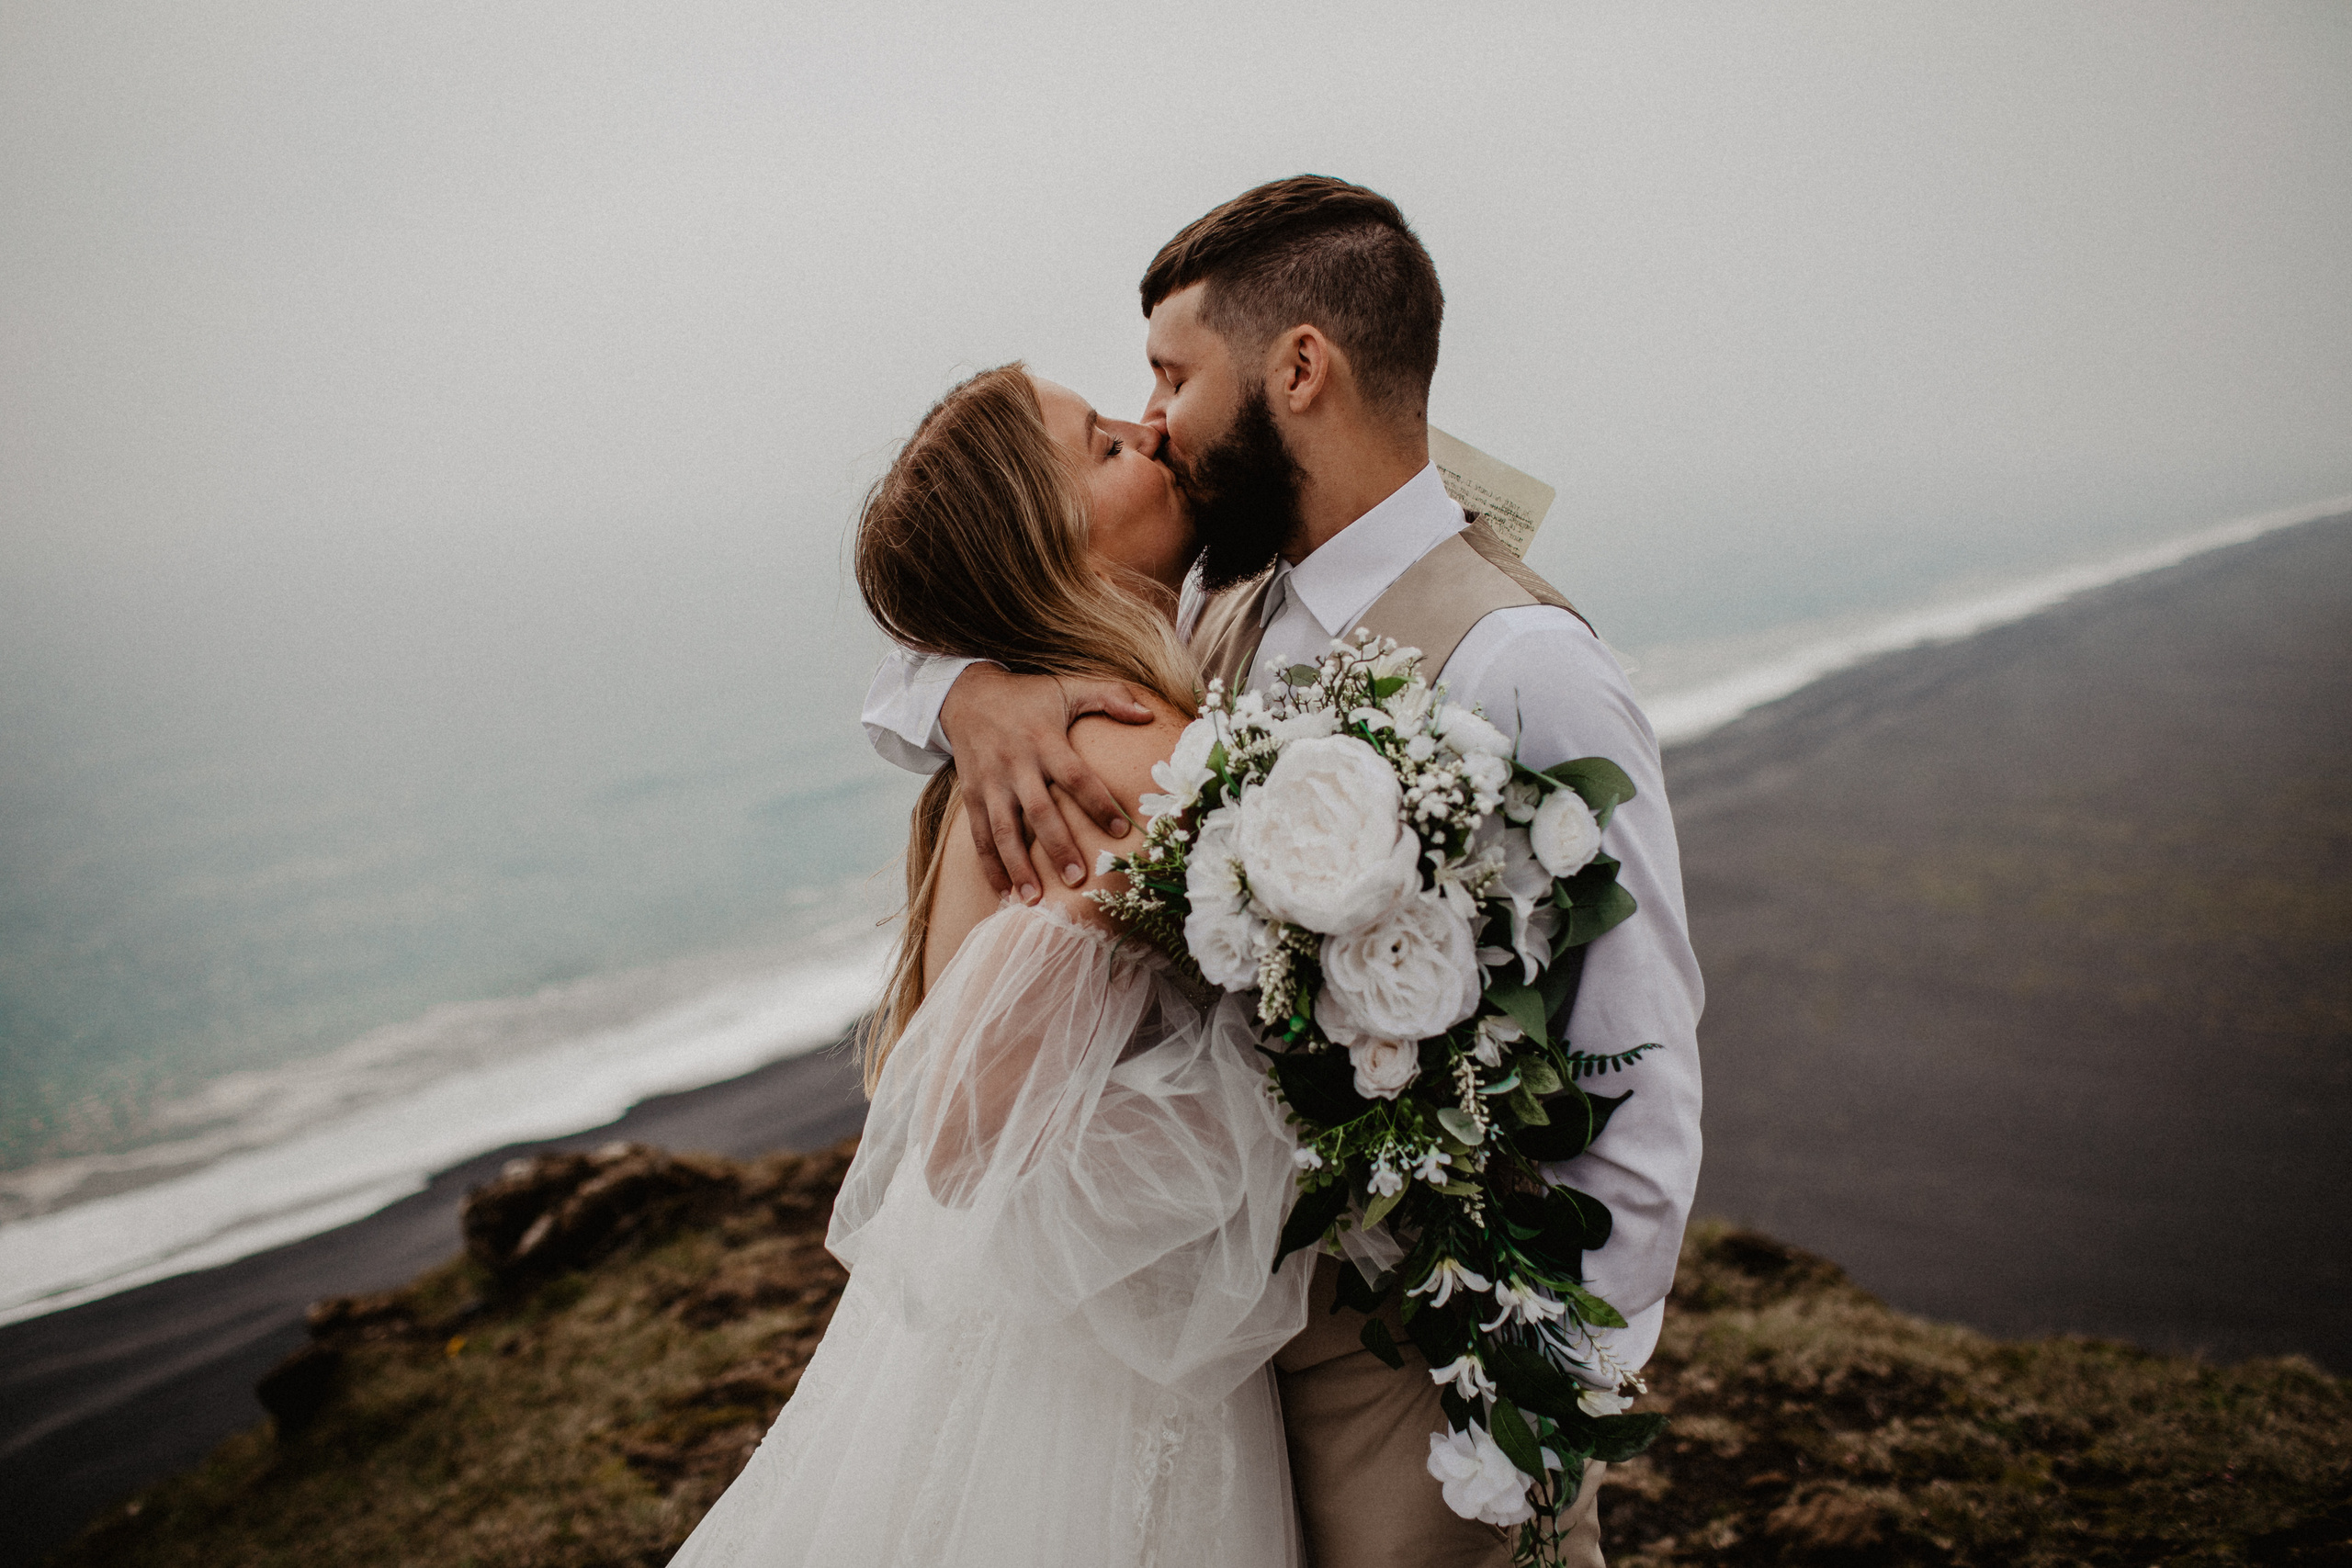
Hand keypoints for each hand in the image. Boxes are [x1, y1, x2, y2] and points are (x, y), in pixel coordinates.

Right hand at [939, 665, 1154, 901]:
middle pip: (1039, 811)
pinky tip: (1004, 892)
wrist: (966, 694)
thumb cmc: (1027, 695)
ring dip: (1018, 866)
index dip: (1098, 803)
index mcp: (1045, 739)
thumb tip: (1148, 714)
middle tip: (1077, 878)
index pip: (1075, 776)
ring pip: (1004, 830)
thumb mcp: (1067, 687)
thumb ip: (1110, 697)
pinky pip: (980, 835)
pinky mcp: (972, 795)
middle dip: (1057, 847)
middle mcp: (1016, 764)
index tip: (1121, 831)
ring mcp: (991, 783)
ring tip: (1033, 900)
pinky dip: (990, 865)